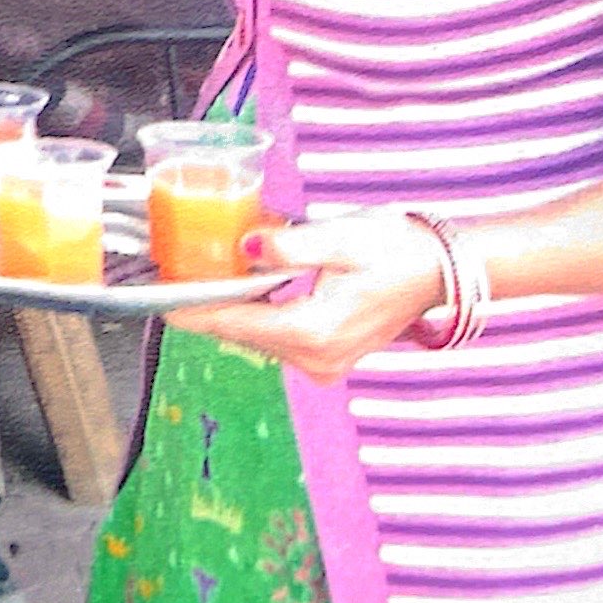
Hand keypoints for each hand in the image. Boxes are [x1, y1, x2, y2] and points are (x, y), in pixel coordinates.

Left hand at [165, 210, 445, 382]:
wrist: (442, 271)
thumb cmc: (397, 249)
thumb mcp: (341, 238)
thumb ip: (289, 245)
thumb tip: (246, 245)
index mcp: (313, 332)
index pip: (235, 323)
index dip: (195, 309)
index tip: (160, 297)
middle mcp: (315, 359)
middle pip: (242, 333)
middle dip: (209, 306)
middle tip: (173, 278)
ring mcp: (323, 364)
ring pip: (258, 337)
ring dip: (234, 310)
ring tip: (202, 281)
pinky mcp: (328, 357)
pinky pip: (278, 338)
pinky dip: (258, 315)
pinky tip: (244, 291)